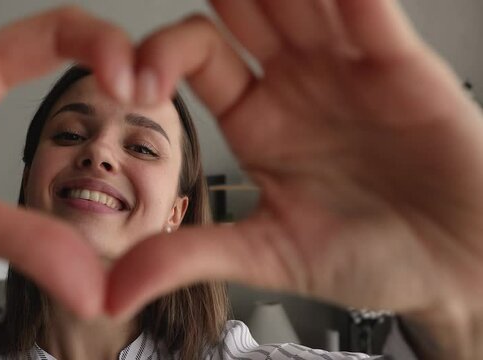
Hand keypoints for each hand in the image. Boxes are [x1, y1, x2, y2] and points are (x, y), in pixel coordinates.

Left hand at [108, 0, 482, 354]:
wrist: (453, 269)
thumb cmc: (368, 260)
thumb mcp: (266, 255)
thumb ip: (191, 256)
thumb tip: (113, 290)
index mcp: (256, 120)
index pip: (198, 57)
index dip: (162, 55)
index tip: (138, 81)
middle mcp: (295, 84)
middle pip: (245, 12)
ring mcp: (345, 68)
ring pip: (301, 1)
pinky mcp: (399, 64)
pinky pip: (369, 15)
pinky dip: (349, 0)